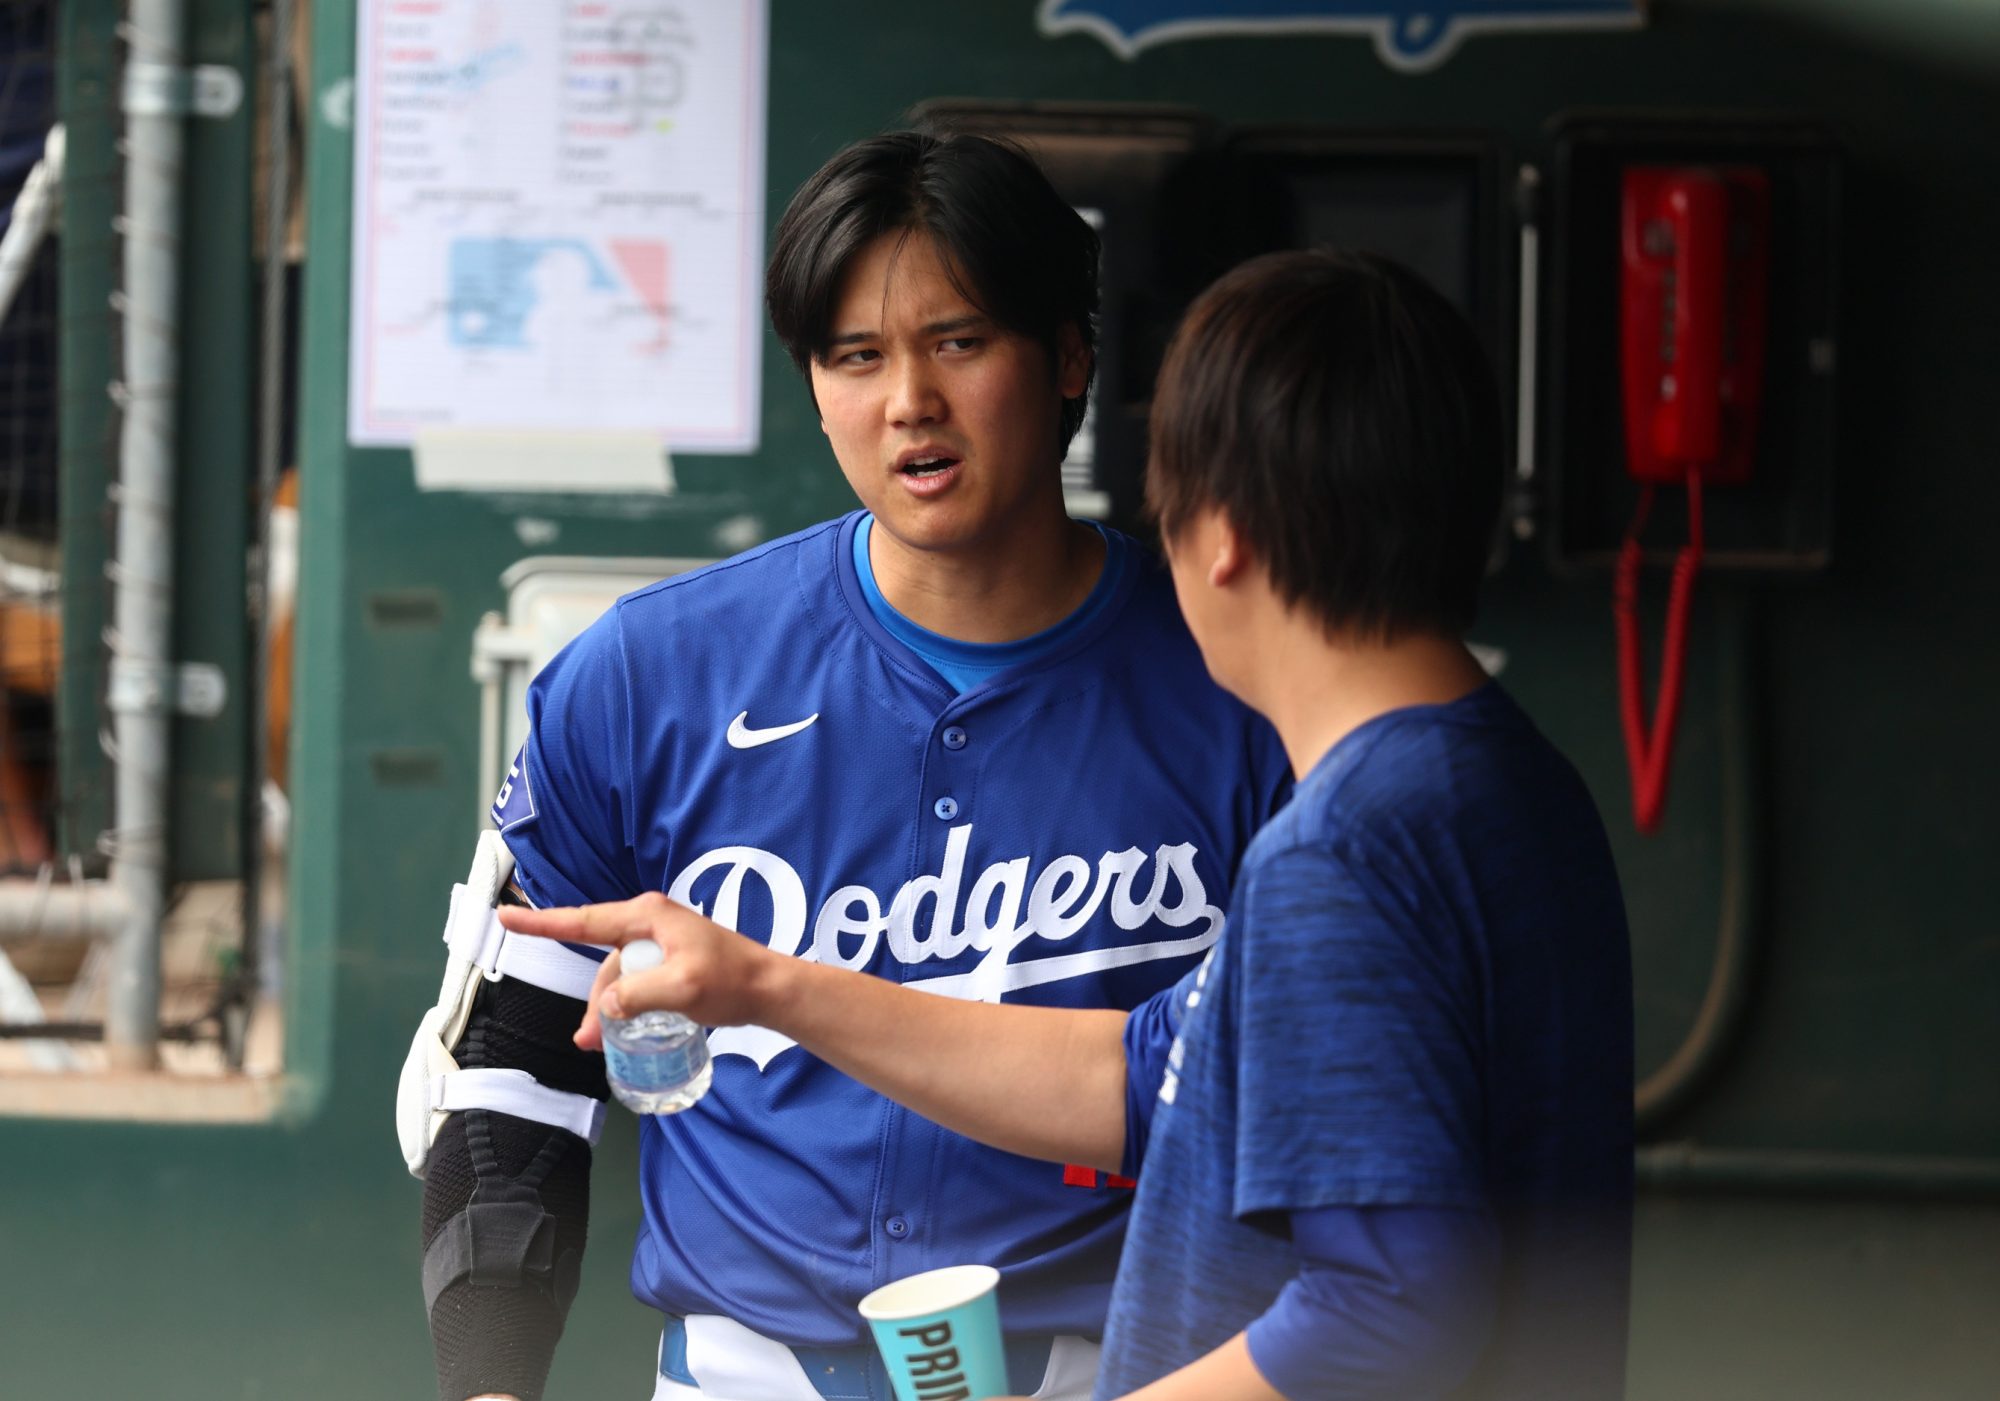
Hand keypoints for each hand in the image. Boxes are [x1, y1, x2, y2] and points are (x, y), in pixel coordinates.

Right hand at [496, 893, 784, 1049]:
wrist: (769, 988)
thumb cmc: (731, 981)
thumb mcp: (683, 989)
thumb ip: (639, 995)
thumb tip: (606, 1007)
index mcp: (647, 917)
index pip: (584, 920)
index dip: (542, 923)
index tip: (506, 918)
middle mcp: (649, 923)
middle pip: (602, 963)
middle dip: (592, 1002)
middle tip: (586, 1041)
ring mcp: (660, 940)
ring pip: (617, 978)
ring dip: (608, 1011)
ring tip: (602, 1045)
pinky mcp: (669, 959)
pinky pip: (634, 982)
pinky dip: (626, 1006)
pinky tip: (625, 1031)